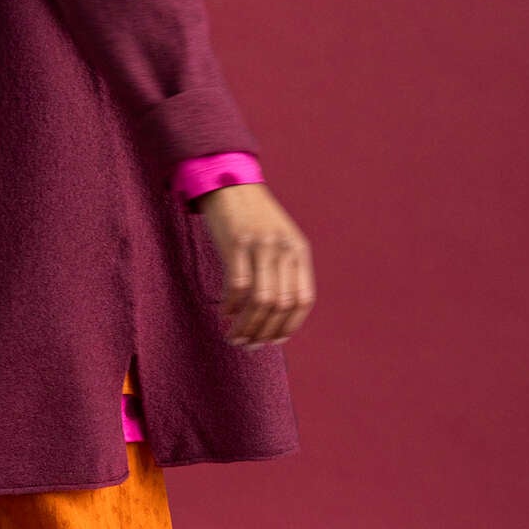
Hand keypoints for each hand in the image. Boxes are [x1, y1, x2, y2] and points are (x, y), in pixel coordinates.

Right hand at [195, 183, 314, 349]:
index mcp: (299, 250)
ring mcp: (260, 246)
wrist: (230, 183)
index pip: (303, 299)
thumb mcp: (278, 238)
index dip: (289, 325)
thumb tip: (276, 312)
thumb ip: (283, 268)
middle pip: (280, 304)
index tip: (274, 340)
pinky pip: (237, 286)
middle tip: (248, 345)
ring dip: (246, 325)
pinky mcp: (236, 244)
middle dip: (264, 331)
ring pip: (259, 300)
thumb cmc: (252, 217)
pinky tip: (225, 313)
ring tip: (234, 337)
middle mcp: (283, 249)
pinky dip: (231, 306)